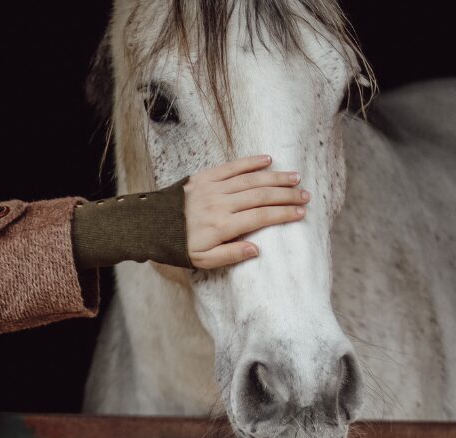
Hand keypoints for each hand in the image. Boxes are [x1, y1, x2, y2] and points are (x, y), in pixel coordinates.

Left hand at [184, 155, 309, 268]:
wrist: (150, 226)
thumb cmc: (179, 245)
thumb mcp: (203, 260)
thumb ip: (231, 255)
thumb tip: (256, 249)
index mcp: (222, 225)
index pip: (261, 217)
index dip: (283, 214)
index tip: (301, 213)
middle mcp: (221, 203)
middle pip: (260, 196)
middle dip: (286, 195)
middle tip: (305, 195)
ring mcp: (213, 188)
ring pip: (250, 179)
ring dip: (274, 177)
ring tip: (294, 177)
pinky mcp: (205, 177)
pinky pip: (231, 166)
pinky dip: (250, 162)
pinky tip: (267, 160)